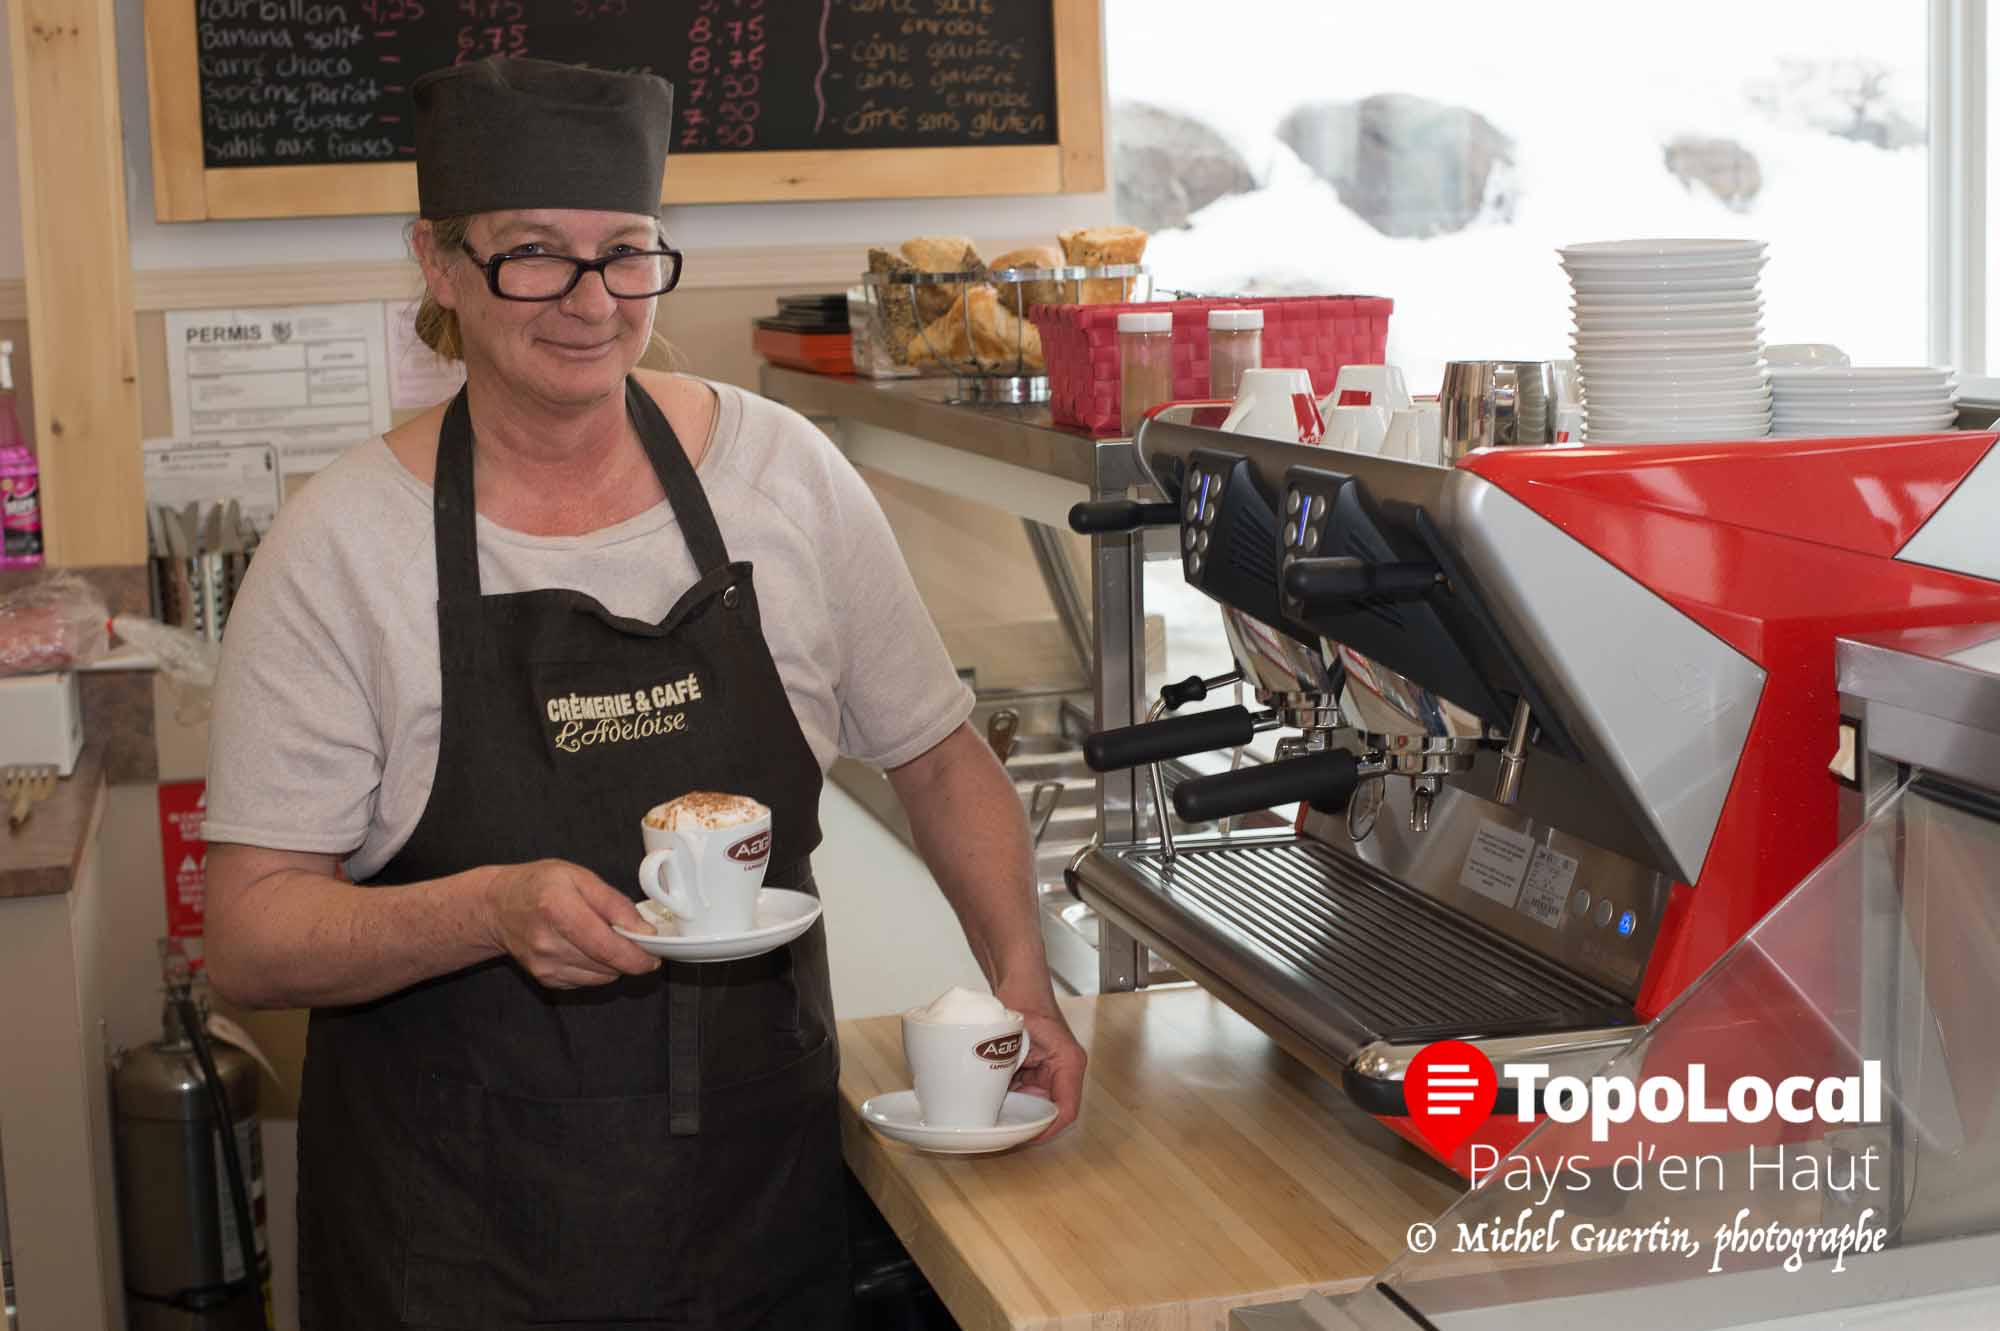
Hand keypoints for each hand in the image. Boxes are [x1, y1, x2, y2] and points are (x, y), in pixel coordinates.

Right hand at [487, 859, 660, 988]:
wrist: (498, 905)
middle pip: (607, 965)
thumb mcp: (580, 877)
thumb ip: (615, 904)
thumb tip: (644, 932)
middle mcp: (548, 942)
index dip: (638, 956)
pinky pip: (586, 981)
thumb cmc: (540, 885)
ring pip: (601, 977)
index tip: (654, 955)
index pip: (608, 947)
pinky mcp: (545, 979)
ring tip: (602, 938)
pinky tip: (584, 948)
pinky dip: (595, 968)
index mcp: (558, 909)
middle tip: (629, 937)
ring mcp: (544, 965)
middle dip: (628, 955)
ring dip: (612, 962)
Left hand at [1005, 1001, 1085, 1141]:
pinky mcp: (1036, 1068)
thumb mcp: (1015, 1035)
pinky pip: (1025, 1091)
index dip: (1045, 1130)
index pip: (1065, 1110)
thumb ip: (1009, 1066)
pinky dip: (1010, 1095)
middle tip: (1001, 1130)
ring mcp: (1050, 1069)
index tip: (1022, 1137)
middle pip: (1050, 1111)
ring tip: (993, 1113)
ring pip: (1035, 1104)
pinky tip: (992, 1094)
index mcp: (1068, 1063)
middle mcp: (1064, 1069)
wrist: (1018, 979)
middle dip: (1026, 1122)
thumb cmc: (1023, 998)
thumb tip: (992, 1097)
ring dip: (1016, 1109)